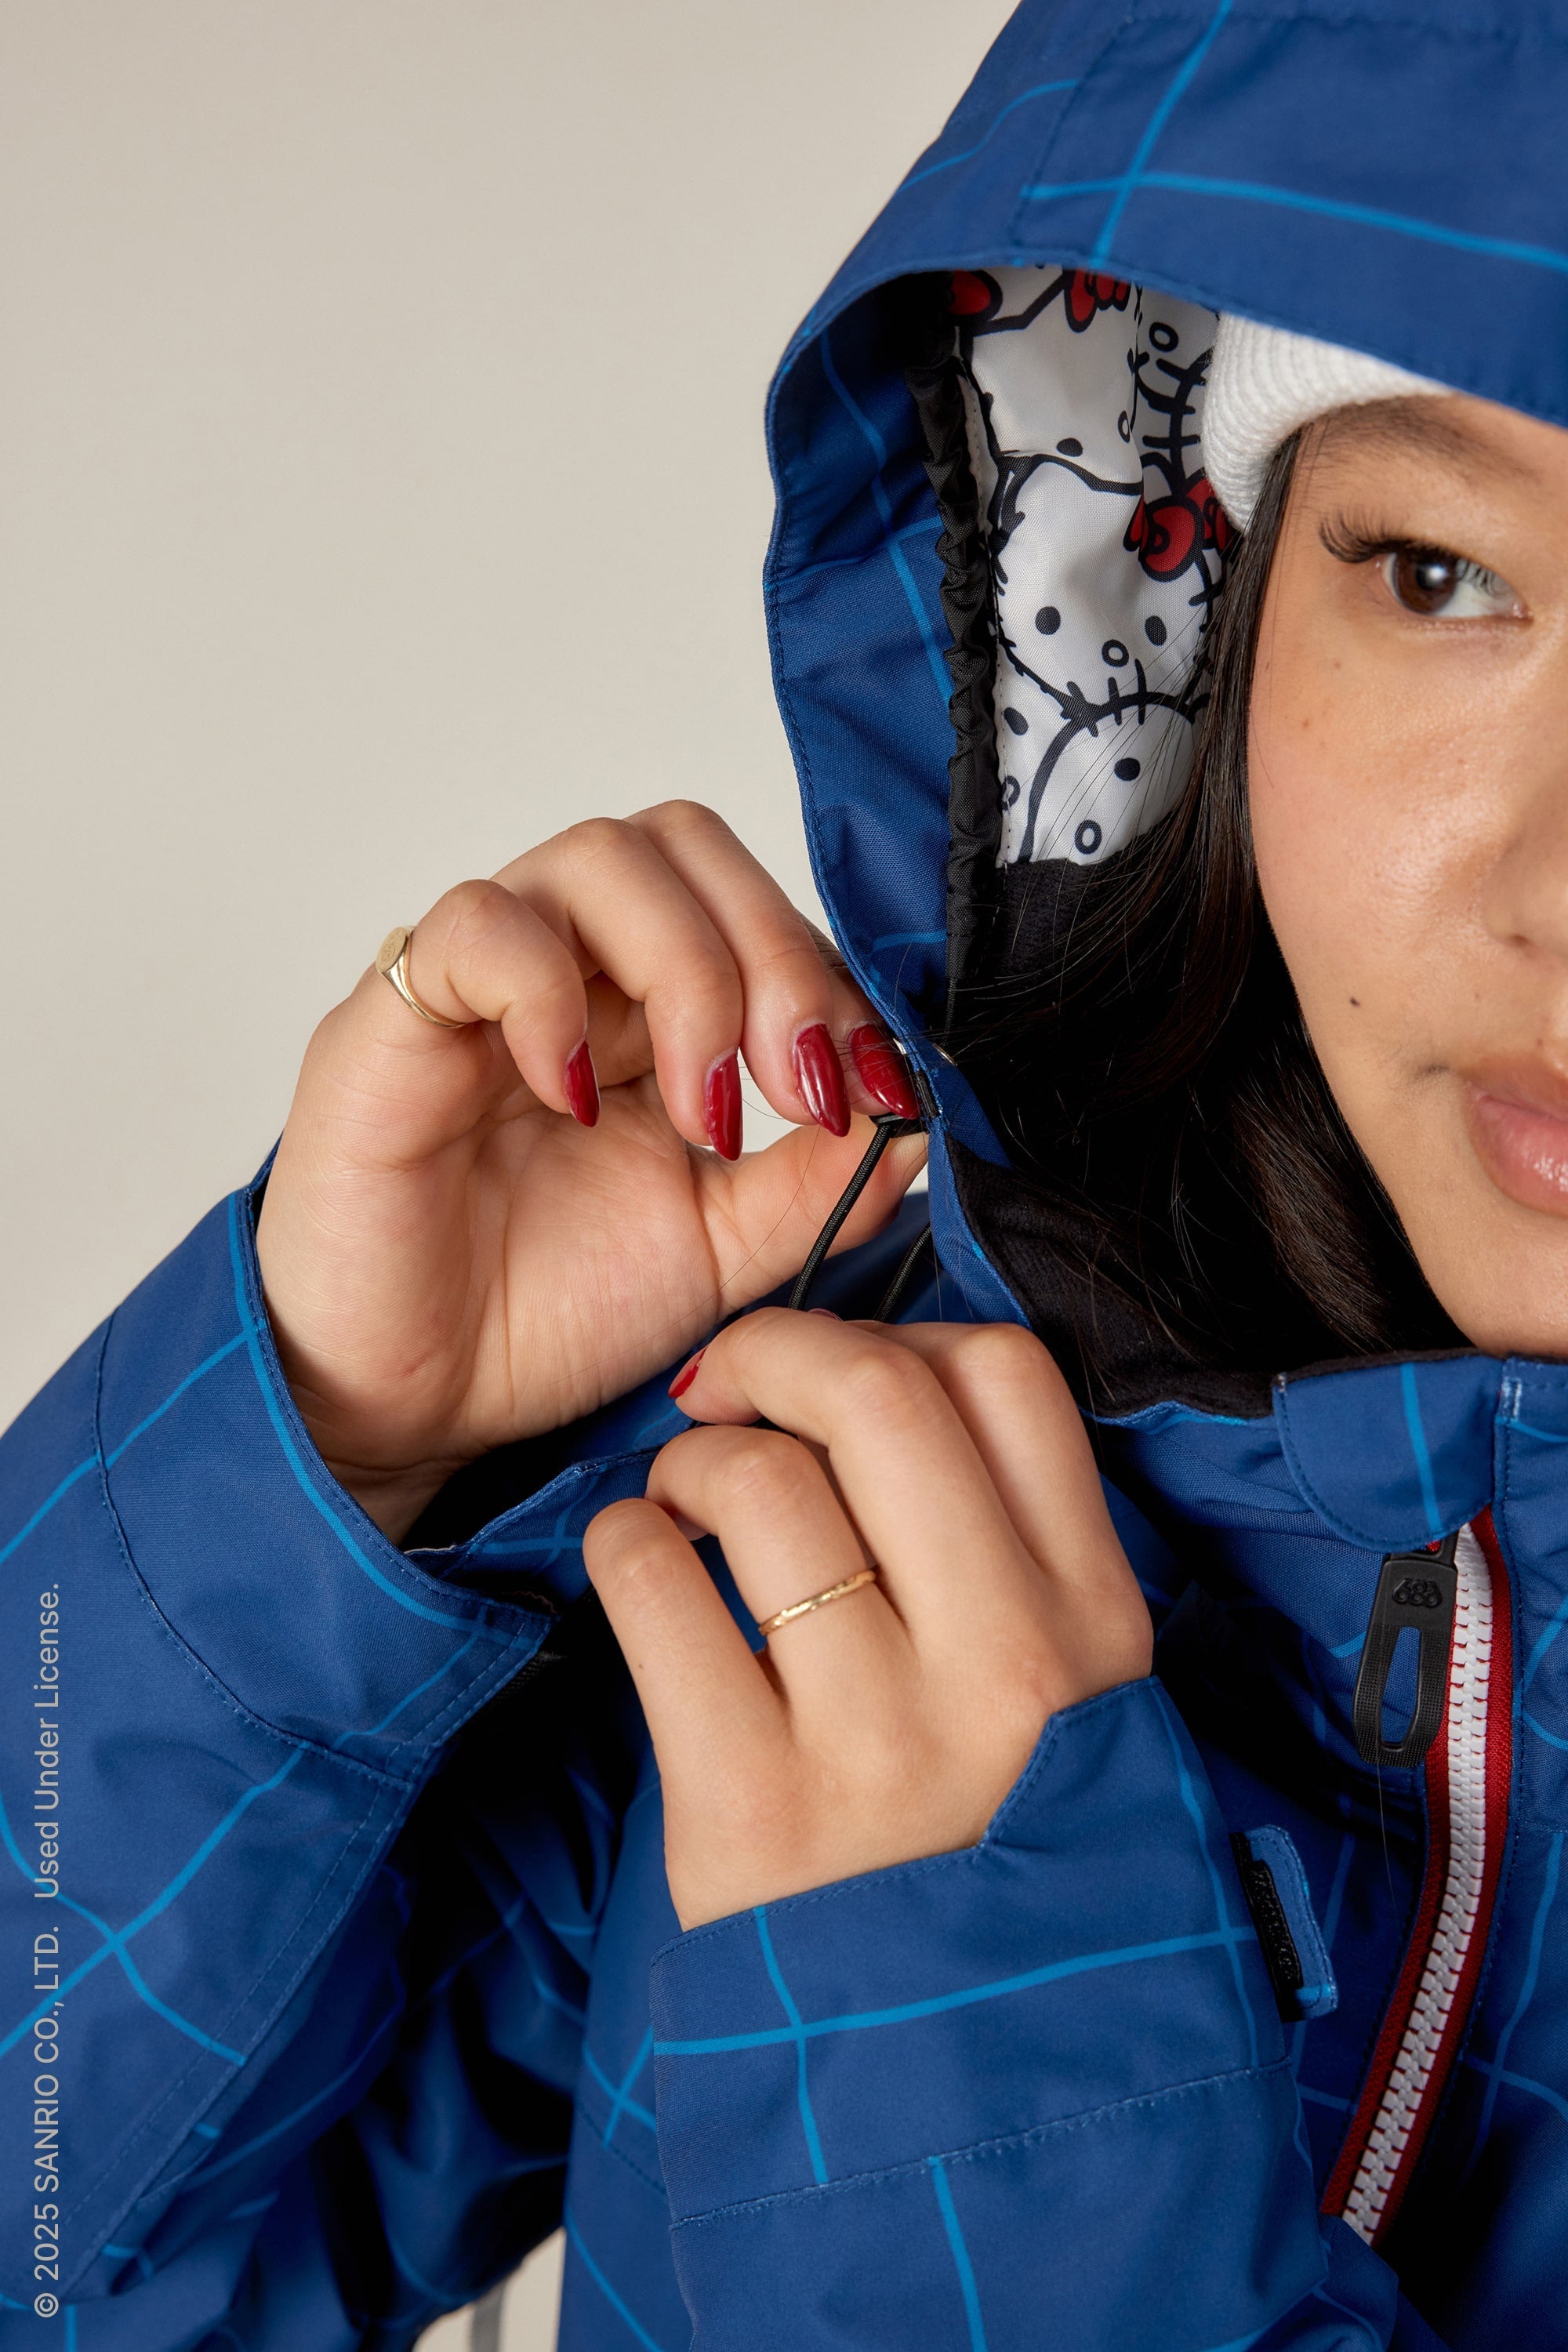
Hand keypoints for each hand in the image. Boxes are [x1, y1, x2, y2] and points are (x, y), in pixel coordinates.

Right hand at [255, 804, 924, 1539]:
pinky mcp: (393, 1018)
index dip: (832, 980)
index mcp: (648, 1009)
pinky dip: (549, 992)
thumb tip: (919, 1117)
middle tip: (798, 1089)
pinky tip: (579, 1098)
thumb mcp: (724, 1249)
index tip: (873, 1092)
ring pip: (599, 858)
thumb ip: (819, 1182)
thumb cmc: (541, 1317)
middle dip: (776, 955)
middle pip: (687, 845)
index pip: (755, 909)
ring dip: (687, 972)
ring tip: (701, 1112)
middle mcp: (571, 969)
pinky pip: (476, 928)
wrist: (414, 1407)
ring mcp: (482, 984)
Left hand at [583, 1311, 1152, 1929]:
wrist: (955, 2084)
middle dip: (775, 1351)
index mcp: (1095, 1624)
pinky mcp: (752, 1808)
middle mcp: (1006, 1667)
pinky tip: (639, 1570)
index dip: (898, 1333)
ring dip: (690, 1461)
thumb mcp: (1072, 1707)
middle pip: (877, 1394)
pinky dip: (623, 1543)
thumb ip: (1010, 1556)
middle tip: (731, 1388)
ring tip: (685, 1510)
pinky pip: (654, 1587)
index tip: (841, 1373)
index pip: (1006, 1376)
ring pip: (756, 1481)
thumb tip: (873, 1383)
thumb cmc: (988, 1853)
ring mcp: (879, 1739)